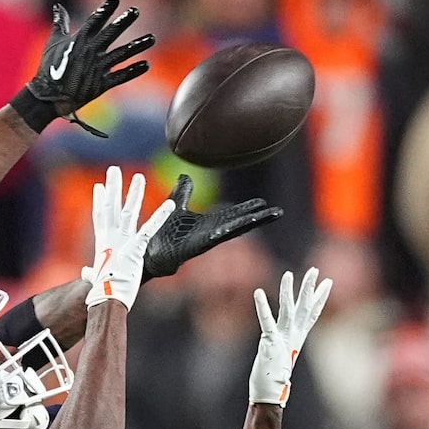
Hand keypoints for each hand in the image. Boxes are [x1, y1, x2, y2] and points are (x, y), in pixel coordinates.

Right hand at [26, 0, 155, 136]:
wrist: (48, 97)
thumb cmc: (49, 69)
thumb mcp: (53, 43)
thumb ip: (59, 24)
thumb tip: (58, 7)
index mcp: (79, 41)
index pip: (95, 20)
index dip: (105, 9)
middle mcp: (90, 52)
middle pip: (111, 33)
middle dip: (124, 21)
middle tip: (135, 11)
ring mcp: (97, 68)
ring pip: (121, 54)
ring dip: (138, 46)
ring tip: (151, 38)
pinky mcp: (100, 84)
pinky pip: (120, 76)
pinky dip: (133, 70)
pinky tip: (146, 64)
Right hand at [86, 166, 174, 309]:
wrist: (106, 299)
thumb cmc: (102, 291)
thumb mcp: (95, 278)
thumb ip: (90, 273)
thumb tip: (85, 273)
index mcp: (103, 244)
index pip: (100, 217)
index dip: (100, 200)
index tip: (99, 186)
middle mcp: (111, 239)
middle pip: (111, 207)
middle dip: (112, 187)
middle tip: (113, 169)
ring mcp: (122, 242)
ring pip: (128, 212)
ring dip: (134, 194)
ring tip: (138, 176)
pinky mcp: (135, 249)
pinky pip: (149, 229)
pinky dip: (160, 216)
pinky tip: (170, 204)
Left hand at [143, 174, 284, 279]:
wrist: (149, 252)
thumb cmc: (162, 234)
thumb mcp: (175, 206)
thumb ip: (182, 192)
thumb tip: (185, 176)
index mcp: (208, 224)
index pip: (232, 215)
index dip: (247, 209)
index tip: (262, 202)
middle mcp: (211, 232)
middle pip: (240, 223)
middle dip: (259, 217)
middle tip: (278, 211)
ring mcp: (207, 239)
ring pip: (235, 229)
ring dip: (253, 223)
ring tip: (272, 216)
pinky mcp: (199, 245)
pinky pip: (219, 236)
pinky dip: (232, 229)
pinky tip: (246, 224)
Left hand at [249, 268, 331, 405]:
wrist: (269, 395)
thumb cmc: (273, 380)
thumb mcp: (282, 361)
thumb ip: (284, 353)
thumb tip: (288, 357)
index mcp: (296, 338)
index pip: (310, 314)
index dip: (319, 298)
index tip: (327, 283)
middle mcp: (291, 335)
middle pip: (303, 307)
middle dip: (309, 288)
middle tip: (314, 270)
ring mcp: (282, 338)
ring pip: (288, 310)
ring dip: (288, 291)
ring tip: (289, 274)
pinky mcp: (270, 342)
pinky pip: (266, 321)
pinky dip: (262, 307)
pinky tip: (258, 292)